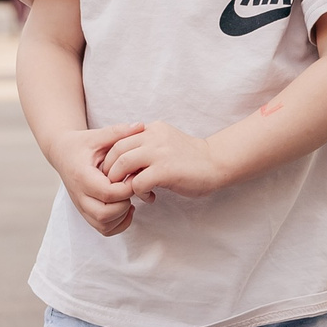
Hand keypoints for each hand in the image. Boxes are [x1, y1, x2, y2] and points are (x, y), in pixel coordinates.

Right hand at [42, 122, 144, 234]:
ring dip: (122, 215)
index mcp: (82, 175)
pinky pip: (103, 229)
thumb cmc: (82, 144)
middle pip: (104, 213)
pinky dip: (118, 224)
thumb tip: (141, 126)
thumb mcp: (98, 135)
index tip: (134, 175)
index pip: (107, 192)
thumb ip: (118, 132)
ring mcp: (81, 206)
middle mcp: (79, 194)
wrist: (63, 154)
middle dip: (124, 204)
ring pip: (103, 225)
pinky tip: (126, 208)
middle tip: (132, 188)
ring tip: (130, 198)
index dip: (126, 188)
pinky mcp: (85, 212)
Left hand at [100, 120, 228, 202]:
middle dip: (110, 169)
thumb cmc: (190, 159)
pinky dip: (138, 193)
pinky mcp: (165, 170)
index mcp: (152, 128)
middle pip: (116, 149)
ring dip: (120, 181)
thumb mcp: (165, 143)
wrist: (216, 164)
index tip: (113, 170)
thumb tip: (121, 161)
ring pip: (123, 164)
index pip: (119, 137)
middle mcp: (153, 136)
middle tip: (114, 183)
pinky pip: (137, 182)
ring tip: (127, 191)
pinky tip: (149, 197)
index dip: (111, 155)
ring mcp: (159, 153)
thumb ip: (146, 146)